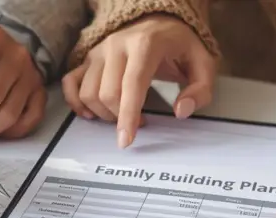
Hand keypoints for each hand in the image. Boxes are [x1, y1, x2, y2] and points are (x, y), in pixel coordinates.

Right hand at [62, 14, 216, 147]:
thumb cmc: (181, 44)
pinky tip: (91, 113)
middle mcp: (116, 44)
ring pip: (88, 92)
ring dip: (103, 114)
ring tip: (122, 116)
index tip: (126, 141)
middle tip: (141, 122)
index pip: (132, 85)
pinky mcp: (89, 56)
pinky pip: (71, 81)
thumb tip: (180, 112)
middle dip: (121, 118)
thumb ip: (199, 90)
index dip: (128, 116)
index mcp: (145, 44)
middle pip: (107, 93)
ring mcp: (99, 50)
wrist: (160, 19)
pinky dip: (76, 102)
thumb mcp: (203, 63)